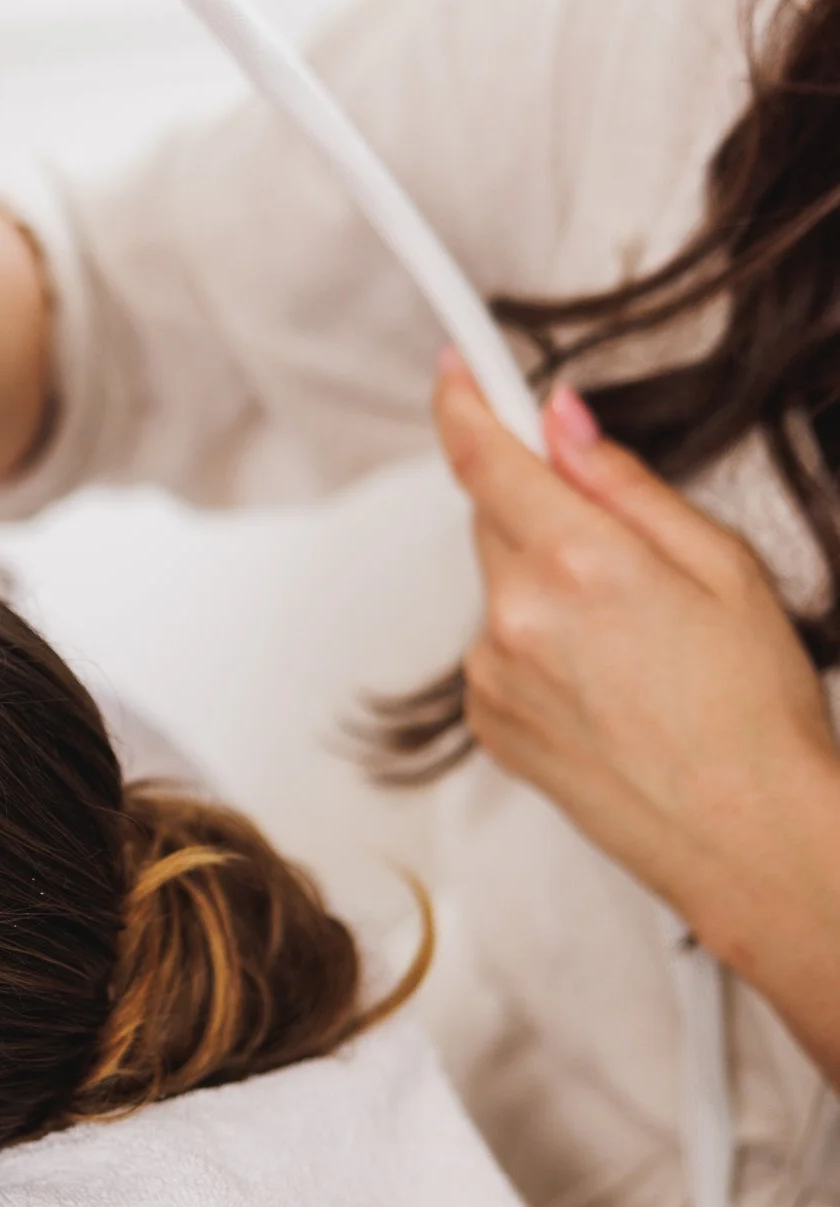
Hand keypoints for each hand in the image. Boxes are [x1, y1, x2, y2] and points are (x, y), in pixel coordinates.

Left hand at [435, 351, 839, 978]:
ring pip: (501, 586)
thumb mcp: (722, 565)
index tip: (452, 371)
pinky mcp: (485, 718)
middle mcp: (514, 616)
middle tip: (621, 550)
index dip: (463, 404)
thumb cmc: (754, 707)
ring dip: (547, 586)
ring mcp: (491, 673)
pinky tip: (608, 683)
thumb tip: (562, 420)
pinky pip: (500, 648)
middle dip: (544, 512)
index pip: (487, 460)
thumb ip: (625, 484)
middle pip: (495, 520)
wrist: (746, 835)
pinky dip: (539, 645)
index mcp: (576, 564)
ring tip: (632, 642)